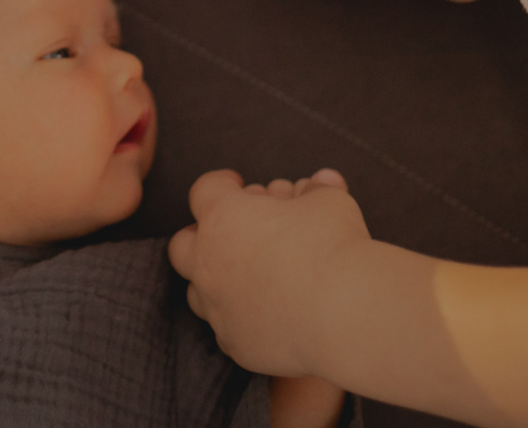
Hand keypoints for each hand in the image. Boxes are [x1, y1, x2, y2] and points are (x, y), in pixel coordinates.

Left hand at [168, 168, 364, 377]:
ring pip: (197, 292)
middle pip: (183, 244)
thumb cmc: (333, 247)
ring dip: (217, 279)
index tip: (237, 185)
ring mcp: (218, 308)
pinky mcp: (236, 343)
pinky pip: (226, 328)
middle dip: (204, 234)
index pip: (205, 190)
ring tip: (249, 274)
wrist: (344, 314)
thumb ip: (318, 190)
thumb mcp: (329, 203)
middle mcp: (209, 264)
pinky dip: (239, 317)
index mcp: (223, 219)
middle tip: (236, 232)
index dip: (223, 184)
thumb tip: (322, 183)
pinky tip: (266, 312)